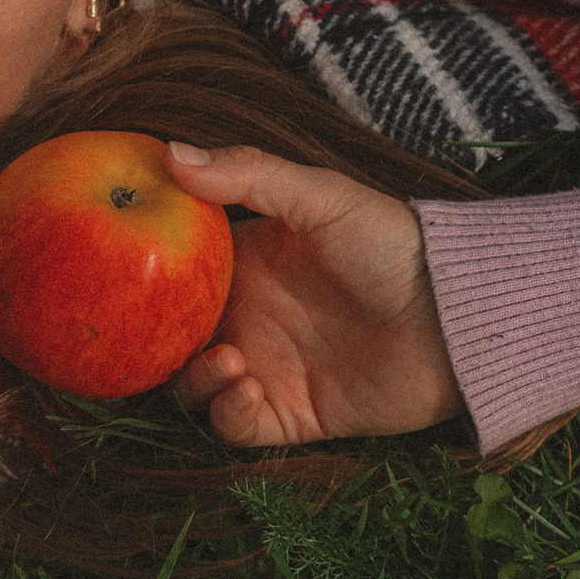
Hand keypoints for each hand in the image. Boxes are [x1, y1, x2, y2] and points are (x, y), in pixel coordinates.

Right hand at [162, 141, 463, 444]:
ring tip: (230, 361)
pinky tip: (249, 388)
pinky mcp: (291, 413)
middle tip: (159, 331)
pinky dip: (229, 413)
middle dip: (157, 339)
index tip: (122, 265)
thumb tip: (169, 152)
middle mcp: (248, 316)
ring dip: (196, 380)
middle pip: (172, 335)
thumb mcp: (321, 196)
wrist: (457, 317)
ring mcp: (266, 366)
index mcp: (246, 262)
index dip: (148, 272)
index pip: (176, 271)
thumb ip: (248, 173)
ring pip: (194, 386)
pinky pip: (236, 426)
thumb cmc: (392, 244)